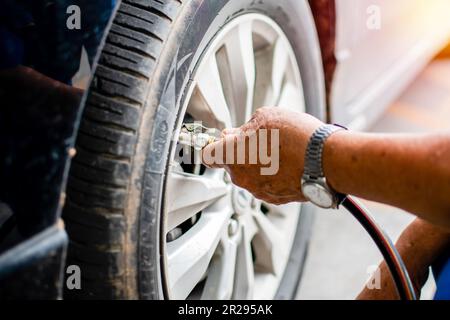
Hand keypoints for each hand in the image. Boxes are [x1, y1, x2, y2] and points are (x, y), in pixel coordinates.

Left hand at [202, 107, 323, 204]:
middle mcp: (241, 177)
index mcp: (232, 155)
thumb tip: (240, 134)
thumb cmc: (295, 137)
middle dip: (240, 152)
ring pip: (249, 175)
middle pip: (230, 164)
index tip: (220, 141)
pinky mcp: (274, 198)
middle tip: (258, 139)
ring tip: (279, 150)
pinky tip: (287, 163)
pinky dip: (272, 175)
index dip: (213, 145)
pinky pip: (265, 184)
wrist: (324, 159)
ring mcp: (257, 190)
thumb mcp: (265, 116)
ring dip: (257, 163)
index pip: (207, 155)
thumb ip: (245, 127)